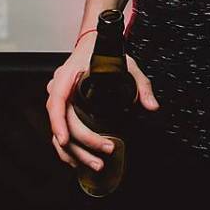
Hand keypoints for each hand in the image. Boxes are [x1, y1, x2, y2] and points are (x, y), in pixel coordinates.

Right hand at [45, 38, 159, 172]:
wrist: (97, 45)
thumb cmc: (107, 52)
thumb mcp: (128, 65)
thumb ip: (141, 86)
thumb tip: (152, 106)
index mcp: (68, 75)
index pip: (56, 100)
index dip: (59, 122)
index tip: (66, 140)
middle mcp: (58, 88)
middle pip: (63, 121)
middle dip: (82, 143)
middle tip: (106, 151)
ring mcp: (58, 99)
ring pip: (59, 132)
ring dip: (75, 153)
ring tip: (96, 165)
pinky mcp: (63, 109)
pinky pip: (60, 132)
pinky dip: (68, 150)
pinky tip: (79, 162)